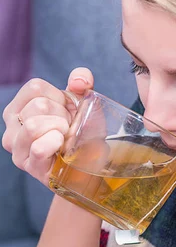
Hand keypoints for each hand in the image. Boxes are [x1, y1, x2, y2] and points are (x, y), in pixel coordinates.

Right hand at [1, 68, 93, 185]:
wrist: (90, 165)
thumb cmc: (82, 133)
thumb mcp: (83, 103)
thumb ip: (82, 82)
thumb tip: (80, 81)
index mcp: (20, 106)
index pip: (35, 87)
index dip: (60, 97)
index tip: (67, 112)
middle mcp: (12, 125)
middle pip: (39, 105)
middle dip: (63, 115)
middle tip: (68, 129)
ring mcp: (18, 147)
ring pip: (33, 125)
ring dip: (60, 129)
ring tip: (65, 138)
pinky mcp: (29, 165)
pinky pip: (38, 148)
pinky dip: (55, 144)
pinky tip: (62, 147)